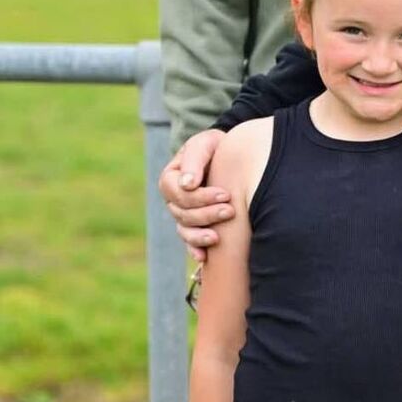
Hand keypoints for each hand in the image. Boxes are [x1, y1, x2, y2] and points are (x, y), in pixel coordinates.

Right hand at [158, 128, 229, 261]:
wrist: (230, 156)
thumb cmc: (216, 147)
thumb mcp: (205, 144)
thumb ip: (195, 159)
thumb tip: (187, 184)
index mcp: (171, 179)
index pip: (178, 194)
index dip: (200, 197)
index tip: (225, 194)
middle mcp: (174, 200)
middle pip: (183, 214)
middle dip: (207, 214)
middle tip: (230, 211)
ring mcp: (183, 215)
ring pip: (186, 230)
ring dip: (201, 235)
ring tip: (218, 237)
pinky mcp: (196, 226)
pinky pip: (190, 242)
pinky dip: (195, 250)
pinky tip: (204, 257)